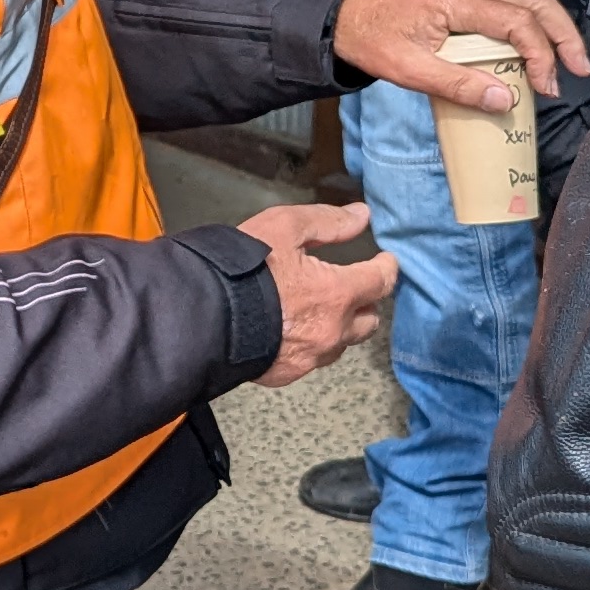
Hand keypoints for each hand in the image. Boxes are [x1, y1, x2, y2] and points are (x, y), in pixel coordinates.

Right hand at [241, 201, 397, 387]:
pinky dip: (308, 344)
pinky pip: (309, 360)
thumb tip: (362, 216)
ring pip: (340, 344)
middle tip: (354, 288)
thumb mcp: (284, 227)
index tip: (386, 261)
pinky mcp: (285, 373)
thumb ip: (327, 222)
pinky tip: (290, 331)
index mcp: (337, 294)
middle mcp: (332, 331)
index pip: (381, 282)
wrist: (201, 314)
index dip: (387, 268)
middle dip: (366, 303)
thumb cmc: (243, 267)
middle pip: (369, 321)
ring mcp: (309, 357)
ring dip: (338, 327)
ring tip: (320, 310)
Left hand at [334, 0, 589, 109]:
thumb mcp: (409, 71)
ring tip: (569, 61)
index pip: (517, 21)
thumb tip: (505, 101)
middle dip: (564, 34)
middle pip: (535, 0)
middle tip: (580, 69)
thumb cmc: (373, 41)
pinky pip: (511, 4)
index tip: (545, 87)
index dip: (540, 54)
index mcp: (457, 2)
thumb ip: (457, 85)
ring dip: (553, 27)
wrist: (346, 18)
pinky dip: (534, 24)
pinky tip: (538, 50)